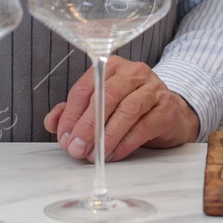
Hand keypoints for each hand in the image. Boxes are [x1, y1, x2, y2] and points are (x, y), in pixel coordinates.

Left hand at [44, 56, 200, 160]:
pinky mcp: (167, 108)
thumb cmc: (131, 111)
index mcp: (111, 68)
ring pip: (127, 110)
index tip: (64, 137)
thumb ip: (74, 112)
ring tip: (94, 154)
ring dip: (107, 136)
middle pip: (106, 96)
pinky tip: (114, 154)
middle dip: (88, 125)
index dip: (72, 114)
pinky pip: (144, 126)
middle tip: (76, 148)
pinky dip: (125, 143)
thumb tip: (52, 122)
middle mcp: (133, 72)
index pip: (86, 87)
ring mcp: (154, 88)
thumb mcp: (100, 108)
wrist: (170, 115)